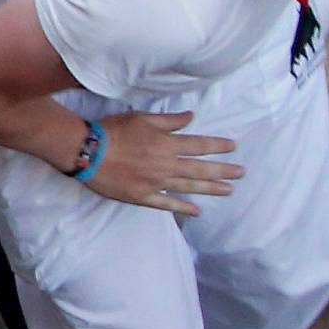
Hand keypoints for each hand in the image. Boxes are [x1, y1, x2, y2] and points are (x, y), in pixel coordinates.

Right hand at [86, 111, 241, 216]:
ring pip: (189, 187)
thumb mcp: (141, 118)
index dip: (217, 146)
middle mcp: (166, 165)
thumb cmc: (113, 131)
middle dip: (223, 171)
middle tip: (241, 173)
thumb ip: (169, 121)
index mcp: (166, 144)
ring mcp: (156, 183)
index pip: (198, 145)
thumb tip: (191, 117)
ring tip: (228, 190)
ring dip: (211, 189)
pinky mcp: (143, 197)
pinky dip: (183, 208)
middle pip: (200, 169)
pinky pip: (167, 203)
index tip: (233, 148)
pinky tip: (197, 211)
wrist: (87, 151)